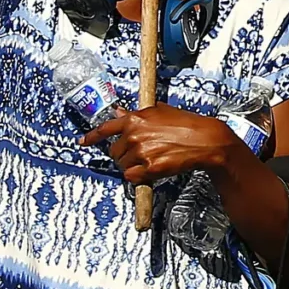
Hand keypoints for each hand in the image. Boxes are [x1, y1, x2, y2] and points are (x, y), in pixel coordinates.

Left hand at [80, 105, 235, 182]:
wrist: (205, 140)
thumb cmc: (187, 124)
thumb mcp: (161, 112)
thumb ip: (137, 114)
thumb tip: (118, 113)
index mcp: (135, 118)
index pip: (106, 128)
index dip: (92, 136)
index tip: (83, 142)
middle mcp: (134, 134)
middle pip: (114, 151)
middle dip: (124, 154)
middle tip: (141, 153)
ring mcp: (141, 151)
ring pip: (123, 165)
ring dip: (133, 166)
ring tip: (152, 159)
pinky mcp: (149, 167)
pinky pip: (132, 176)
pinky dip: (138, 176)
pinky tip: (151, 169)